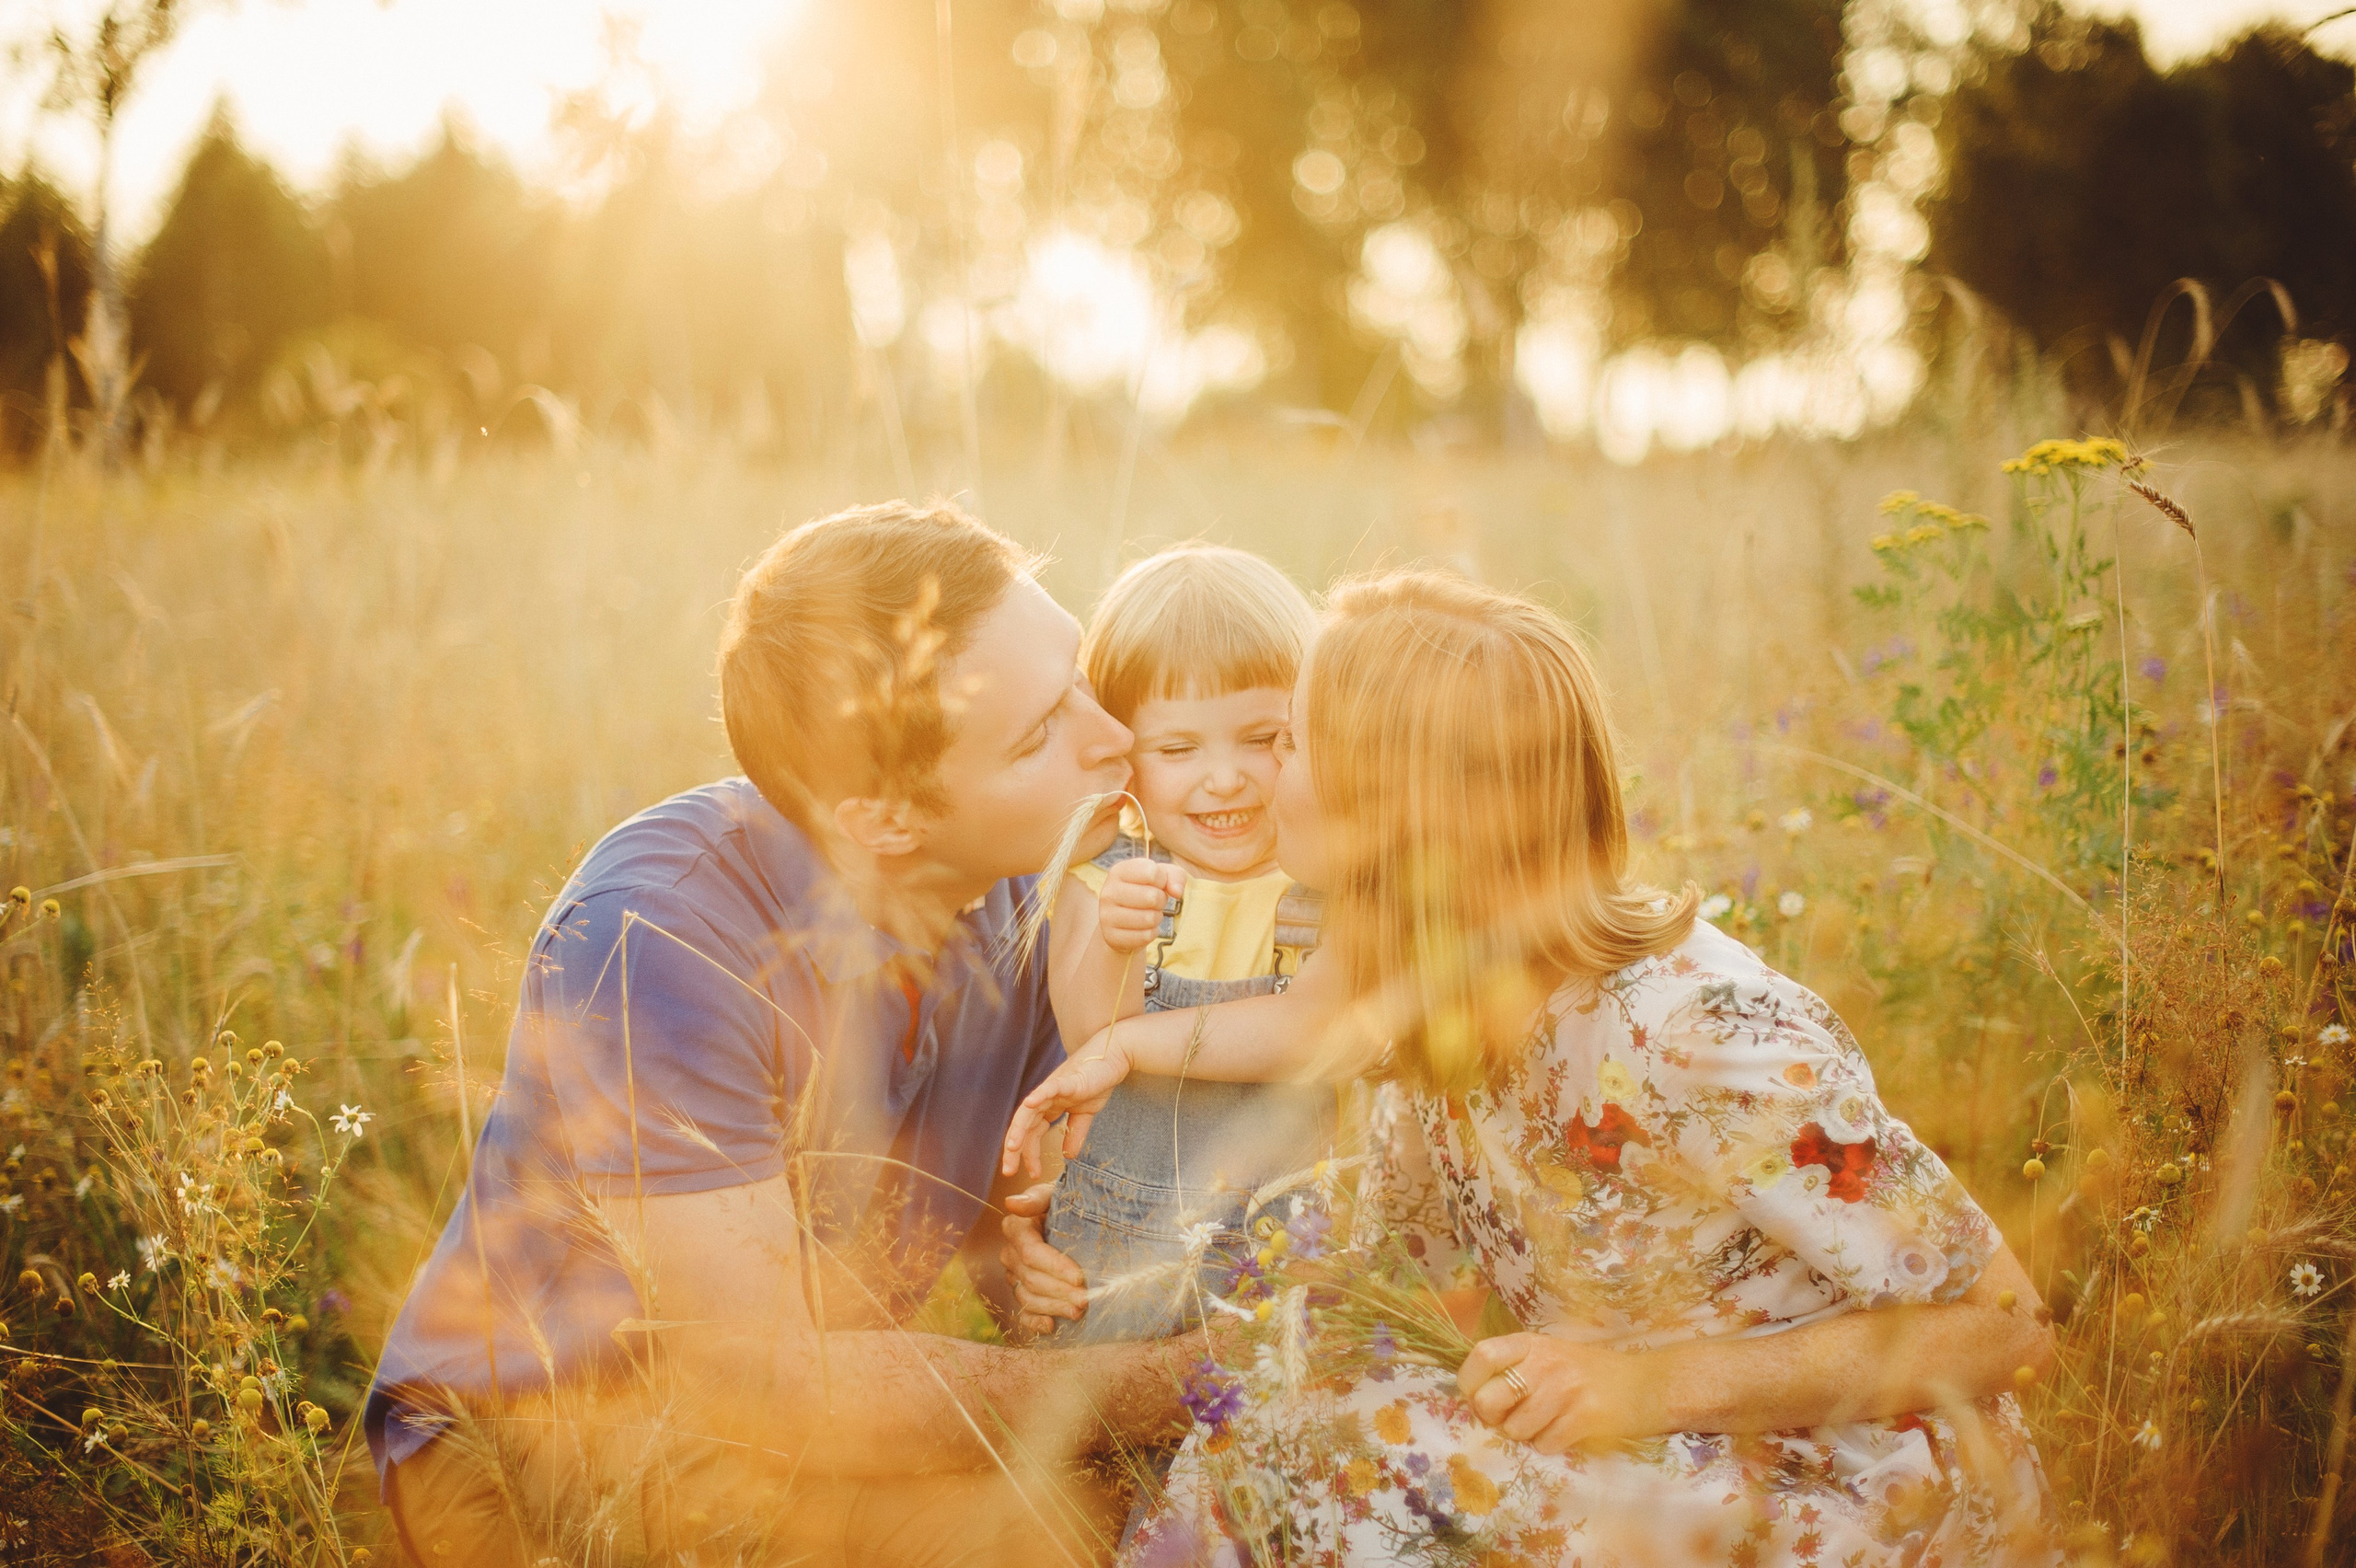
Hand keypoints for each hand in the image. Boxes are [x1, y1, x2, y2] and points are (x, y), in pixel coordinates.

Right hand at [998, 1183, 1087, 1336]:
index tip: (1080, 1276)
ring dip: (1054, 1307)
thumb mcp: (1055, 1194)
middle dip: (1060, 1291)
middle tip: (1087, 1298)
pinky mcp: (1023, 1292)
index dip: (1055, 1267)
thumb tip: (1011, 1203)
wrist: (1073, 1215)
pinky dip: (1036, 1322)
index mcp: (1016, 1228)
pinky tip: (1053, 1325)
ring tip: (1080, 1310)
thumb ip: (1036, 1198)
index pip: (1031, 1253)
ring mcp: (1015, 1276)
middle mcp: (1011, 1253)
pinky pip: (1023, 1313)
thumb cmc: (1067, 1201)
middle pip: (1031, 1278)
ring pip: (1028, 1297)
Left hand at [1001, 1025, 1134, 1177]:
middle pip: (1024, 1126)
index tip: (1031, 1174)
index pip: (1032, 1133)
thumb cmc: (1098, 1081)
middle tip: (1008, 1171)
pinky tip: (1029, 1105)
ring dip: (1019, 1129)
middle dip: (1015, 1149)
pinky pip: (1049, 1089)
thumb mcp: (1086, 1115)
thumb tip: (1069, 1155)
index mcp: (1049, 1107)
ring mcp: (1053, 1089)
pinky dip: (1038, 1097)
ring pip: (1029, 1111)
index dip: (1029, 1153)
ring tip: (1012, 1148)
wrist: (1114, 1057)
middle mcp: (1045, 1099)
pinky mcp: (1067, 1080)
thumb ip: (1075, 1133)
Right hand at [1096, 857, 1184, 953]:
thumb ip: (1176, 876)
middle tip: (1153, 903)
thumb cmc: (1146, 893)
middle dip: (1161, 901)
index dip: (1162, 880)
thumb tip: (1177, 892)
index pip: (1151, 872)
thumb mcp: (1162, 878)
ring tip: (1148, 914)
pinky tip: (1142, 928)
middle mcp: (1108, 892)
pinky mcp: (1110, 937)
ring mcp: (1106, 915)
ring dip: (1156, 918)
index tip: (1156, 884)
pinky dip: (1151, 933)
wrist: (1123, 922)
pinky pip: (1145, 936)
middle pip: (1152, 897)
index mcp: (1119, 871)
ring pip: (1149, 919)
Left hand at [1457, 1333, 1657, 1454]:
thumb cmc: (1590, 1373)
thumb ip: (1514, 1367)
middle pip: (1489, 1399)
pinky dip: (1550, 1445)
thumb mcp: (1549, 1355)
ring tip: (1545, 1423)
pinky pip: (1545, 1444)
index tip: (1475, 1396)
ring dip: (1525, 1435)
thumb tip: (1472, 1395)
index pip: (1482, 1355)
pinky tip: (1566, 1431)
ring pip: (1515, 1429)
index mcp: (1532, 1343)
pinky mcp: (1585, 1417)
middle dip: (1493, 1418)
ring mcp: (1565, 1389)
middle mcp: (1545, 1362)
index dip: (1469, 1382)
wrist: (1647, 1385)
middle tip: (1509, 1418)